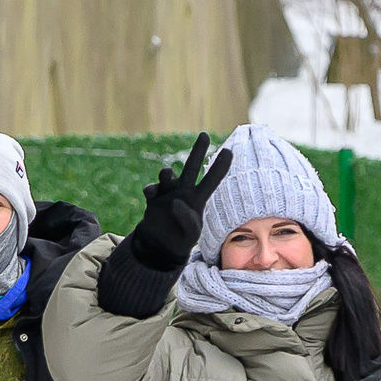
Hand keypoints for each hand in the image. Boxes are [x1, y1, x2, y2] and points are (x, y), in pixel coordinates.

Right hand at [124, 132, 235, 271]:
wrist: (162, 245)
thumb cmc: (182, 238)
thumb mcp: (191, 234)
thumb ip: (188, 220)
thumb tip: (175, 202)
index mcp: (198, 197)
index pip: (212, 180)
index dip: (220, 166)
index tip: (229, 151)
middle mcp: (184, 190)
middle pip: (192, 166)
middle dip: (198, 151)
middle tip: (204, 135)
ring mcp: (168, 192)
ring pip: (168, 174)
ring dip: (167, 173)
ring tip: (166, 174)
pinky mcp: (154, 198)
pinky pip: (151, 188)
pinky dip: (151, 189)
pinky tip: (151, 194)